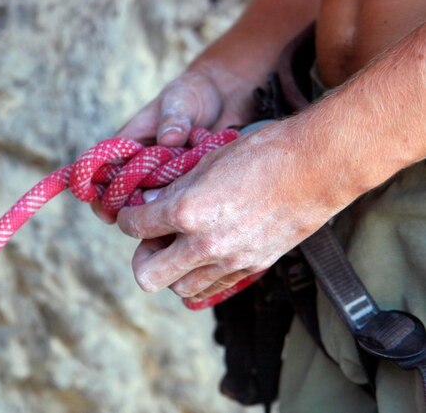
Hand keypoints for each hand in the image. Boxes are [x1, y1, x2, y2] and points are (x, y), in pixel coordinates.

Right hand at [93, 65, 258, 222]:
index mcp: (129, 145)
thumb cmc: (190, 94)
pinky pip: (179, 201)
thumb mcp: (180, 101)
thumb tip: (169, 140)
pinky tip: (198, 200)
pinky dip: (183, 204)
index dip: (99, 194)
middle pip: (125, 197)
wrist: (223, 97)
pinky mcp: (185, 184)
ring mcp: (164, 177)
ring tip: (179, 200)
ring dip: (161, 207)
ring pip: (152, 203)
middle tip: (150, 212)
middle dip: (132, 210)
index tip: (106, 211)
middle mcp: (142, 165)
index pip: (103, 172)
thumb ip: (173, 120)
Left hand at [115, 122, 336, 298]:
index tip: (133, 213)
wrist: (315, 169)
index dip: (127, 218)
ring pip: (179, 288)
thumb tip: (150, 200)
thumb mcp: (207, 162)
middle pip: (147, 276)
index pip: (134, 226)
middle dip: (142, 257)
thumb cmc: (262, 155)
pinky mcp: (251, 268)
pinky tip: (204, 257)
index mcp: (187, 211)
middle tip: (152, 239)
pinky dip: (201, 277)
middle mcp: (204, 244)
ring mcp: (229, 261)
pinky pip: (212, 288)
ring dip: (172, 270)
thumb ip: (174, 188)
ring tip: (180, 246)